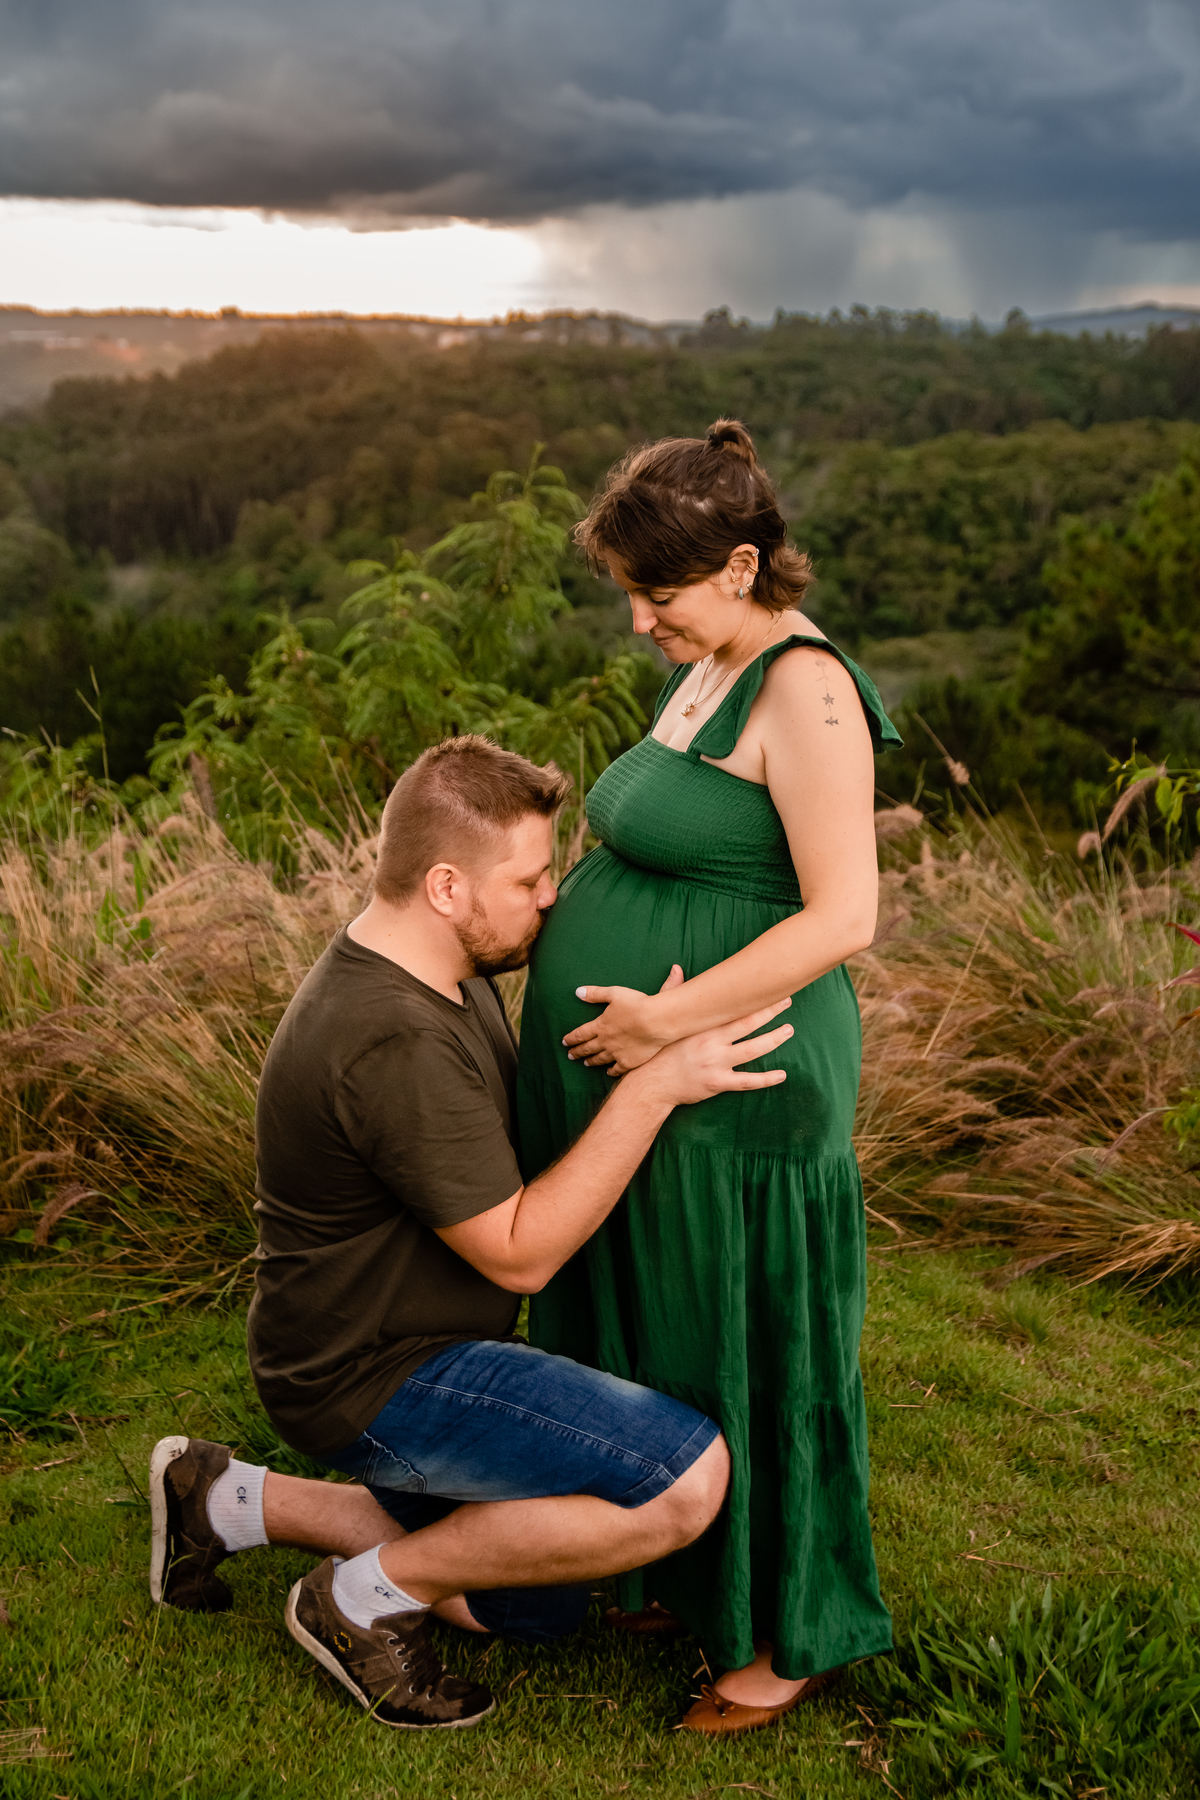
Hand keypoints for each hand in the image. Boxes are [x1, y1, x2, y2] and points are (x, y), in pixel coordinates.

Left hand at [564, 964, 684, 1075]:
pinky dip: (611, 1071)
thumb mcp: (614, 993)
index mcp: (600, 1026)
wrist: (656, 1021)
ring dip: (591, 1061)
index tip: (564, 1042)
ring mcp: (617, 1053)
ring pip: (600, 1059)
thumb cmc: (636, 1004)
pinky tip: (608, 1071)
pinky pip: (617, 1069)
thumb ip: (595, 994)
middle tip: (570, 1056)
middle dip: (577, 1052)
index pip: (581, 1034)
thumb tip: (578, 991)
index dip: (572, 1038)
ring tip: (586, 1063)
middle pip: (588, 1048)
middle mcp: (605, 1041)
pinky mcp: (629, 1061)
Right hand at [634, 998, 792, 1109]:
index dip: (751, 996)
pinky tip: (782, 1075)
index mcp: (701, 1025)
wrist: (651, 1084)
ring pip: (752, 1050)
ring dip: (773, 1039)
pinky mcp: (717, 1083)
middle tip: (787, 1000)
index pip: (731, 1006)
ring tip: (788, 1030)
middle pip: (747, 1023)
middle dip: (769, 1011)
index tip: (766, 985)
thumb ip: (672, 992)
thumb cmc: (660, 1052)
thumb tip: (676, 968)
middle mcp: (711, 1042)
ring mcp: (716, 1063)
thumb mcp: (666, 1021)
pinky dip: (766, 1079)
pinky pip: (746, 1082)